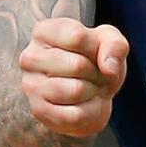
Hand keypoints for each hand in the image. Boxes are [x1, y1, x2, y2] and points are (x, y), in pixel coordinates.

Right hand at [20, 18, 128, 137]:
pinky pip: (76, 115)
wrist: (91, 92)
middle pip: (78, 65)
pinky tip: (85, 104)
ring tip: (90, 88)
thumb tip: (109, 68)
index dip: (98, 50)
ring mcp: (31, 86)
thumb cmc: (95, 59)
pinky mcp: (38, 111)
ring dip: (94, 91)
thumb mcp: (110, 42)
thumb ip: (115, 46)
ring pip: (76, 90)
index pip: (77, 37)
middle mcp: (30, 57)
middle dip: (98, 73)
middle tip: (96, 75)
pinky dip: (91, 111)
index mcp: (44, 31)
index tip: (98, 55)